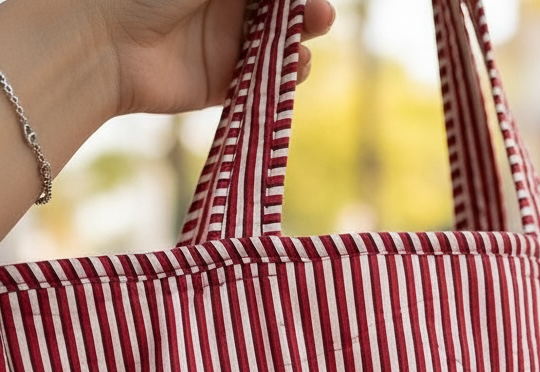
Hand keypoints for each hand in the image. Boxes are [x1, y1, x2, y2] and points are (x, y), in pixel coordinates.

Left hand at [96, 0, 336, 116]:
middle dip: (306, 9)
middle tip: (321, 13)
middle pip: (280, 9)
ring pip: (279, 42)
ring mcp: (224, 43)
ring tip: (313, 30)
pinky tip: (297, 65)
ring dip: (301, 38)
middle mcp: (221, 4)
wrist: (102, 40)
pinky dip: (287, 74)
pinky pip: (266, 79)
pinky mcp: (223, 81)